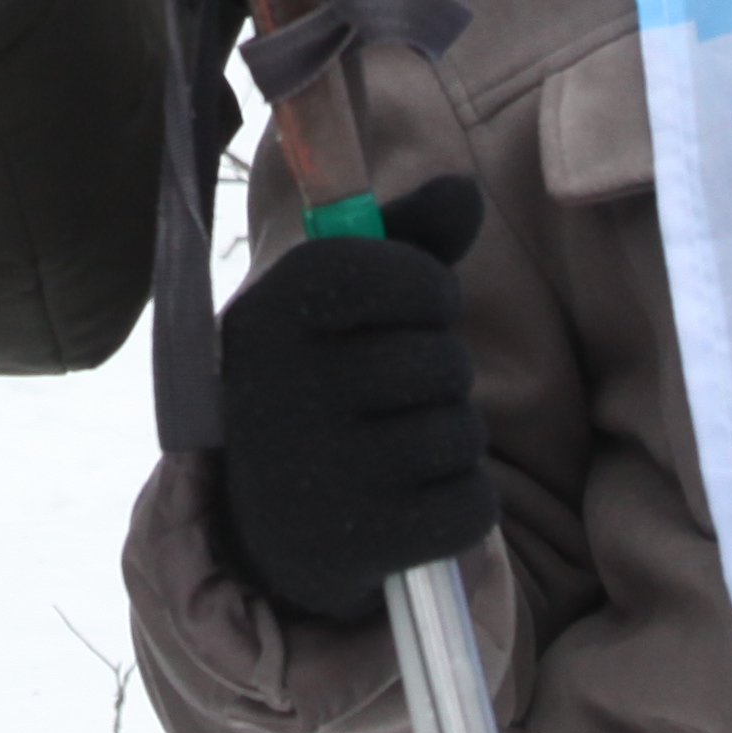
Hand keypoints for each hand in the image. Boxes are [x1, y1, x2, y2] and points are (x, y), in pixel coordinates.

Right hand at [212, 175, 496, 624]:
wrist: (260, 522)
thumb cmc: (319, 383)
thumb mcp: (341, 303)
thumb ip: (407, 239)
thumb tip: (465, 191)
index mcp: (275, 309)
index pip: (411, 277)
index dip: (429, 292)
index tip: (408, 310)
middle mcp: (286, 384)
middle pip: (445, 360)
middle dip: (441, 374)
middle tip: (396, 391)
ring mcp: (318, 468)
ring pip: (461, 433)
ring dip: (451, 439)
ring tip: (401, 445)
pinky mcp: (355, 541)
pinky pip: (471, 506)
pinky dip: (462, 505)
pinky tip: (414, 500)